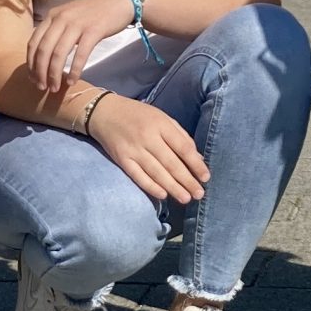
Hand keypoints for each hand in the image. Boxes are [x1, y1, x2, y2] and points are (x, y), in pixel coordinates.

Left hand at [25, 0, 134, 97]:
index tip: (32, 78)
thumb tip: (43, 57)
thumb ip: (55, 31)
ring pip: (58, 53)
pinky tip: (72, 81)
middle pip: (44, 50)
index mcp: (52, 15)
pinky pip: (80, 54)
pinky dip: (74, 70)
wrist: (119, 1)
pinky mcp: (93, 30)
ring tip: (54, 88)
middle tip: (42, 87)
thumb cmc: (93, 12)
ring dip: (54, 74)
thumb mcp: (68, 16)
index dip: (31, 63)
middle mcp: (61, 18)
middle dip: (40, 72)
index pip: (34, 42)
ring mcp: (77, 24)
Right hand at [82, 93, 209, 202]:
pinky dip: (150, 186)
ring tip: (185, 198)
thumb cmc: (138, 115)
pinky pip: (138, 176)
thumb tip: (197, 158)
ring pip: (156, 172)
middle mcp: (148, 137)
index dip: (196, 164)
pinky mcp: (122, 159)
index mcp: (161, 124)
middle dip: (187, 180)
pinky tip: (163, 195)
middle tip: (199, 194)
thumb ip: (180, 136)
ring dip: (172, 187)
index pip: (183, 147)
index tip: (206, 177)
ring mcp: (134, 149)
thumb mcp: (162, 118)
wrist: (104, 112)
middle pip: (171, 163)